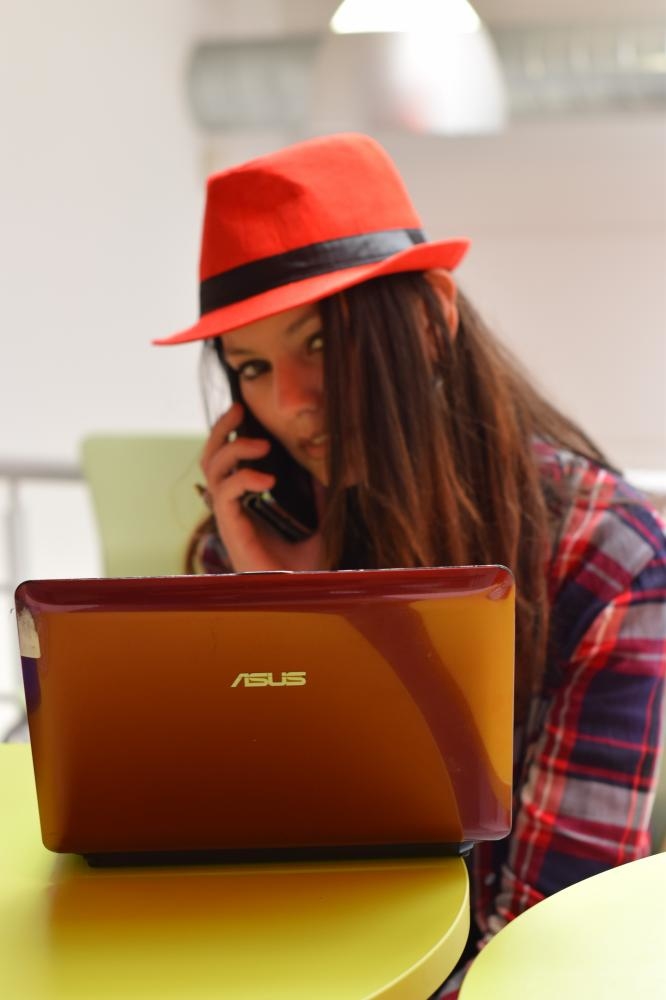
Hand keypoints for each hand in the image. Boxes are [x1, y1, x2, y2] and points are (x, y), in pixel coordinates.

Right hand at [200, 404, 324, 571]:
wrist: (302, 595)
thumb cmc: (306, 567)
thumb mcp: (319, 522)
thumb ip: (318, 495)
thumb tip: (329, 466)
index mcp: (246, 503)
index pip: (227, 461)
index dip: (230, 433)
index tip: (244, 410)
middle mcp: (232, 508)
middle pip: (211, 459)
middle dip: (221, 430)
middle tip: (239, 409)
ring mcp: (229, 519)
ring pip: (212, 472)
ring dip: (233, 450)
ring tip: (262, 445)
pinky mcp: (231, 531)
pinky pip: (225, 495)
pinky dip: (243, 479)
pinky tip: (268, 480)